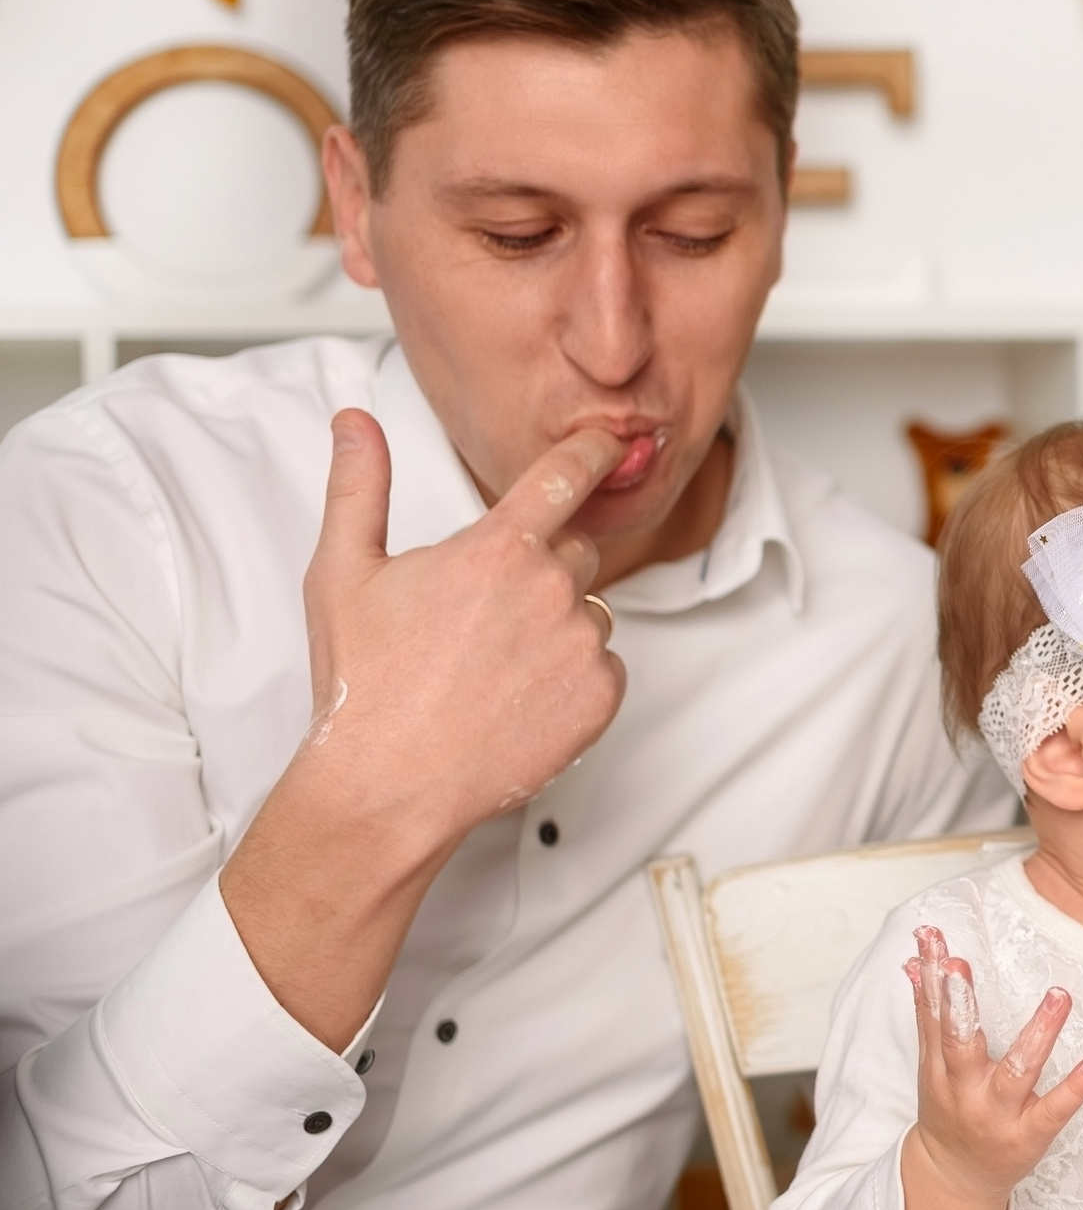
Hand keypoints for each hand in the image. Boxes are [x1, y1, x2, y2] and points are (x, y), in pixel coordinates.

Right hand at [295, 409, 627, 832]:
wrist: (389, 784)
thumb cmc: (365, 684)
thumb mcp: (344, 573)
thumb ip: (360, 487)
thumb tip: (355, 424)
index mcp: (498, 550)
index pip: (567, 476)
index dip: (593, 452)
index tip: (610, 445)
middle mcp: (551, 591)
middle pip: (576, 551)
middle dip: (542, 568)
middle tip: (483, 616)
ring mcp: (582, 646)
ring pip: (590, 611)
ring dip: (557, 626)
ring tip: (493, 665)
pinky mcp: (601, 697)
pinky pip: (604, 666)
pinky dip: (573, 677)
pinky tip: (518, 698)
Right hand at [898, 926, 1082, 1209]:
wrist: (954, 1179)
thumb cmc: (949, 1109)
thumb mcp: (930, 1065)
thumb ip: (928, 1013)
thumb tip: (913, 962)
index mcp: (939, 1069)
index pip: (932, 1016)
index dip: (931, 979)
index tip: (933, 941)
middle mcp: (964, 1089)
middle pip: (959, 1044)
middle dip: (959, 1005)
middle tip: (960, 965)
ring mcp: (998, 1114)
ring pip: (1016, 1071)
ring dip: (1037, 1032)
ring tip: (1059, 994)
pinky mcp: (1030, 1135)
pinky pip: (1054, 1111)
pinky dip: (1074, 1088)